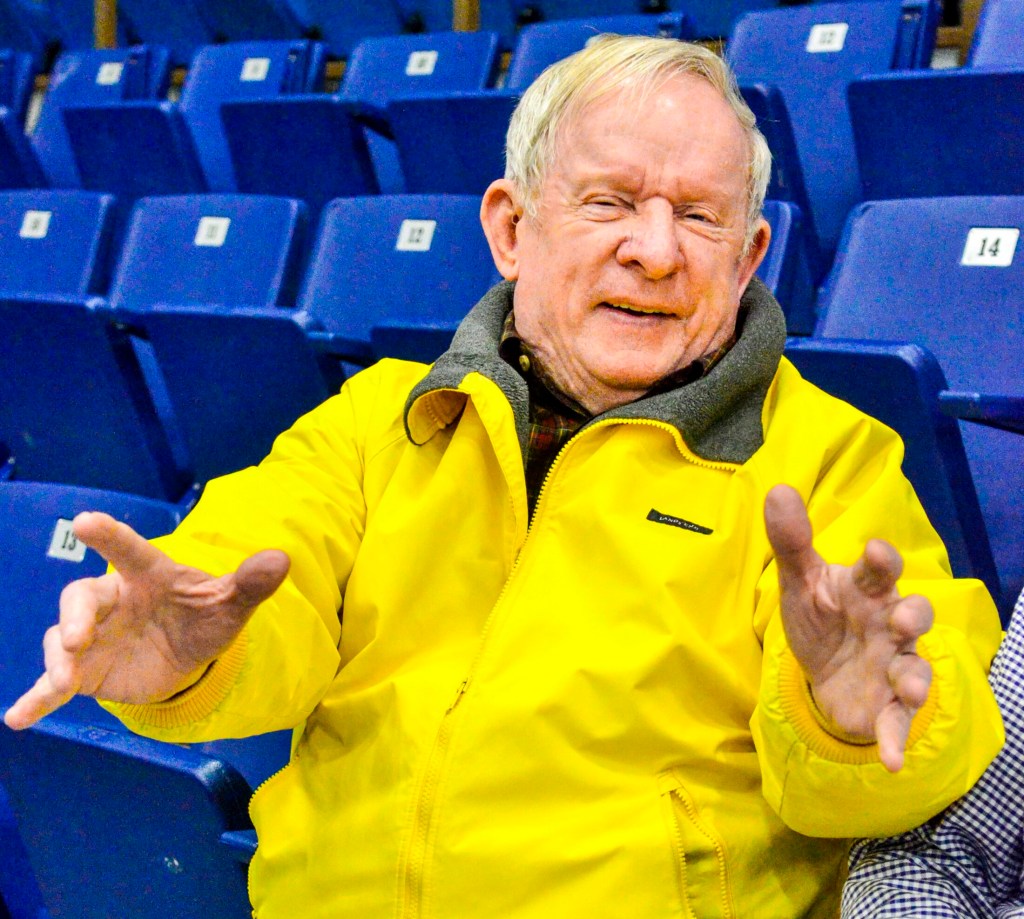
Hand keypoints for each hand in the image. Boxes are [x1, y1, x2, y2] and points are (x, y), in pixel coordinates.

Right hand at [4, 511, 288, 730]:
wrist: (189, 652)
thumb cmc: (202, 615)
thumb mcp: (228, 604)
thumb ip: (249, 584)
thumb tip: (282, 559)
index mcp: (147, 574)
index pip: (128, 551)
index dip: (109, 536)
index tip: (84, 521)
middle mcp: (112, 601)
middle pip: (81, 598)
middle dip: (74, 616)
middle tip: (76, 638)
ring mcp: (93, 637)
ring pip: (60, 640)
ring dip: (57, 660)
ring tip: (62, 684)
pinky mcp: (86, 672)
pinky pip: (53, 685)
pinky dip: (35, 699)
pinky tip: (16, 718)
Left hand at [764, 484, 933, 771]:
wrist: (821, 669)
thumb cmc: (820, 615)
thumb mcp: (799, 581)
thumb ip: (791, 541)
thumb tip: (777, 489)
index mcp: (866, 589)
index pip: (880, 569)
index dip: (882, 560)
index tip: (874, 551)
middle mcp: (888, 624)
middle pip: (913, 615)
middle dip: (913, 615)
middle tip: (902, 617)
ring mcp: (893, 665)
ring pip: (915, 668)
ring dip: (915, 679)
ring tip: (908, 689)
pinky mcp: (887, 705)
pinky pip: (897, 722)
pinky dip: (896, 739)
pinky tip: (890, 759)